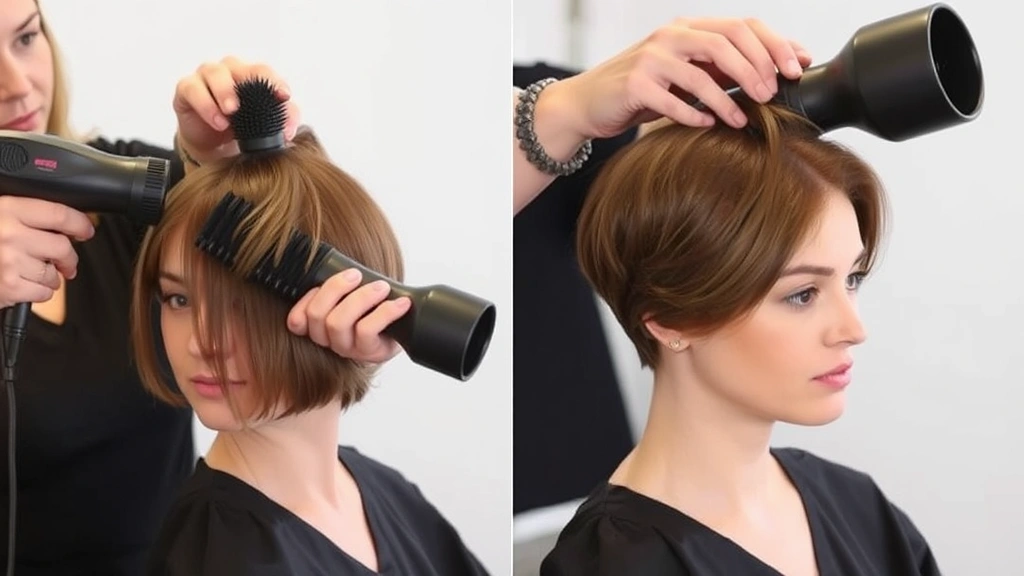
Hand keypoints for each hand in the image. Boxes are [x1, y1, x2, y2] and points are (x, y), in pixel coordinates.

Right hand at [0, 197, 93, 306]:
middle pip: (62, 247)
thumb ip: (19, 215)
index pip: (58, 214)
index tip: (85, 229)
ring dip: (52, 277)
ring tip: (37, 273)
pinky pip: (42, 293)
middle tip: (66, 262)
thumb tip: (58, 224)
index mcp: (7, 210)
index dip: (79, 223)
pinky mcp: (8, 288)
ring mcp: (9, 263)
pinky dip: (40, 292)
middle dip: (69, 258)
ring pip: (53, 273)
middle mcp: (10, 234)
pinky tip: (25, 286)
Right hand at [173, 56, 301, 163]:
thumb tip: (286, 131)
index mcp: (251, 77)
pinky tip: (217, 121)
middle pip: (239, 68)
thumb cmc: (241, 128)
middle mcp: (229, 71)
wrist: (213, 146)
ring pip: (215, 73)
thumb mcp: (265, 127)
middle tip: (251, 104)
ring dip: (224, 92)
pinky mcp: (187, 88)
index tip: (284, 96)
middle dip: (247, 85)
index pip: (265, 72)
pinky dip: (206, 105)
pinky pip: (193, 89)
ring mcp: (206, 77)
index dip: (275, 82)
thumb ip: (281, 122)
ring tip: (231, 113)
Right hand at [286, 268, 411, 363]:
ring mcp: (347, 348)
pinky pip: (366, 330)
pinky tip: (401, 303)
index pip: (296, 320)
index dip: (305, 299)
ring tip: (382, 287)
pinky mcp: (367, 352)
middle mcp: (329, 340)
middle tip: (356, 274)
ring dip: (360, 298)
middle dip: (335, 288)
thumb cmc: (374, 310)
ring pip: (337, 322)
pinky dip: (385, 312)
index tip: (323, 281)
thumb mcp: (354, 296)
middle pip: (316, 314)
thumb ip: (342, 286)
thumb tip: (346, 267)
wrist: (404, 332)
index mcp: (319, 327)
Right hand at [545, 17, 812, 140]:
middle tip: (772, 95)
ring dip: (728, 99)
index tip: (797, 68)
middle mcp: (670, 36)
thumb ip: (721, 69)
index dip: (775, 44)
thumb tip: (776, 73)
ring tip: (743, 119)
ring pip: (701, 73)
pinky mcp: (634, 86)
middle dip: (756, 68)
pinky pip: (671, 101)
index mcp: (688, 28)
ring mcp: (650, 59)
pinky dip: (693, 115)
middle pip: (726, 42)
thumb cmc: (641, 90)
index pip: (742, 25)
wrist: (587, 103)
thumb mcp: (685, 73)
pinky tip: (707, 126)